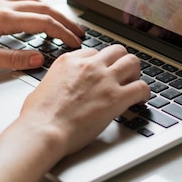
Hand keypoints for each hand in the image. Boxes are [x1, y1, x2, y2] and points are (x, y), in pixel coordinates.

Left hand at [0, 0, 83, 71]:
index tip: (75, 44)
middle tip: (79, 33)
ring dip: (52, 11)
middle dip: (65, 21)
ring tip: (64, 24)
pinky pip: (21, 0)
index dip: (63, 33)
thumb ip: (13, 59)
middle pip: (44, 9)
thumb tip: (40, 58)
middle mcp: (3, 7)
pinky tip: (37, 15)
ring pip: (34, 2)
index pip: (43, 22)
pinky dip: (36, 6)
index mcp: (4, 18)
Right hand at [19, 44, 149, 155]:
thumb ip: (59, 81)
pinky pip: (141, 87)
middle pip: (117, 51)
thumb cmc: (38, 116)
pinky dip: (144, 93)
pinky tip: (140, 100)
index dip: (102, 63)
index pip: (95, 52)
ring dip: (135, 73)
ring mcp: (105, 79)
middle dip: (122, 62)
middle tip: (123, 75)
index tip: (104, 73)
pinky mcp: (116, 97)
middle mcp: (90, 65)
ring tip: (133, 85)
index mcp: (70, 61)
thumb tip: (61, 87)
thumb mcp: (44, 86)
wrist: (43, 129)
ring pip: (133, 62)